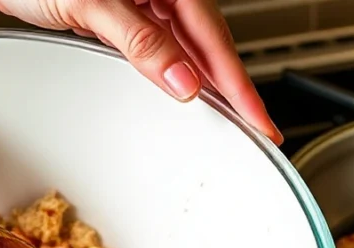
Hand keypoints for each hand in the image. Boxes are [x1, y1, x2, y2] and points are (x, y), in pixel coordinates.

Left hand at [0, 0, 281, 142]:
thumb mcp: (92, 5)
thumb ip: (141, 43)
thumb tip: (182, 81)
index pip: (214, 39)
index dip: (239, 86)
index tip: (261, 121)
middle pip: (209, 44)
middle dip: (234, 88)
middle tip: (260, 128)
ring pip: (189, 46)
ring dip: (208, 82)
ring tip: (233, 117)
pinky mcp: (125, 11)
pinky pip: (165, 46)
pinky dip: (178, 72)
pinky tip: (187, 89)